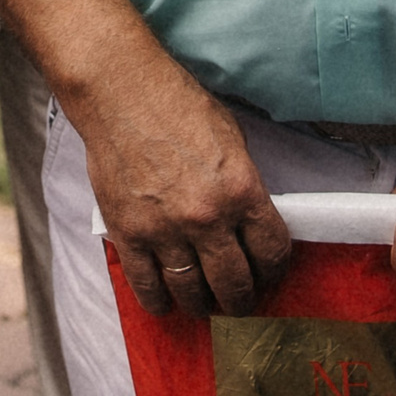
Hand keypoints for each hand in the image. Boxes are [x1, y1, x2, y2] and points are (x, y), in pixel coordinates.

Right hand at [77, 59, 292, 316]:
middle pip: (235, 283)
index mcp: (242, 190)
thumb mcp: (232, 138)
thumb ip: (243, 184)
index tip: (268, 274)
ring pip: (192, 291)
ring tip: (203, 301)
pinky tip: (164, 302)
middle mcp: (207, 218)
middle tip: (239, 300)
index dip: (274, 270)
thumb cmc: (177, 104)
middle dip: (241, 298)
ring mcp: (166, 230)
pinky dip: (158, 301)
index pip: (272, 252)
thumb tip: (249, 218)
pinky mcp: (129, 233)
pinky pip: (146, 284)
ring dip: (202, 303)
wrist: (121, 92)